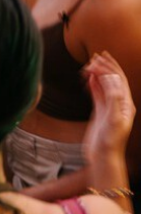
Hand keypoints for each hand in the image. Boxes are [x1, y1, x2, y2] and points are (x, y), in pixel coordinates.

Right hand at [82, 51, 134, 166]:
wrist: (103, 156)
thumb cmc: (110, 141)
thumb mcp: (113, 118)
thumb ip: (112, 98)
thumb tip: (110, 78)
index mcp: (125, 104)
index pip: (118, 79)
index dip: (110, 66)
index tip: (100, 56)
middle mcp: (119, 104)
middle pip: (113, 80)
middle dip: (105, 67)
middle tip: (94, 56)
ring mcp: (110, 108)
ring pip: (104, 86)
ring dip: (97, 74)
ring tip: (89, 65)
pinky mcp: (100, 113)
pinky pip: (97, 94)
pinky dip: (93, 85)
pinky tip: (87, 79)